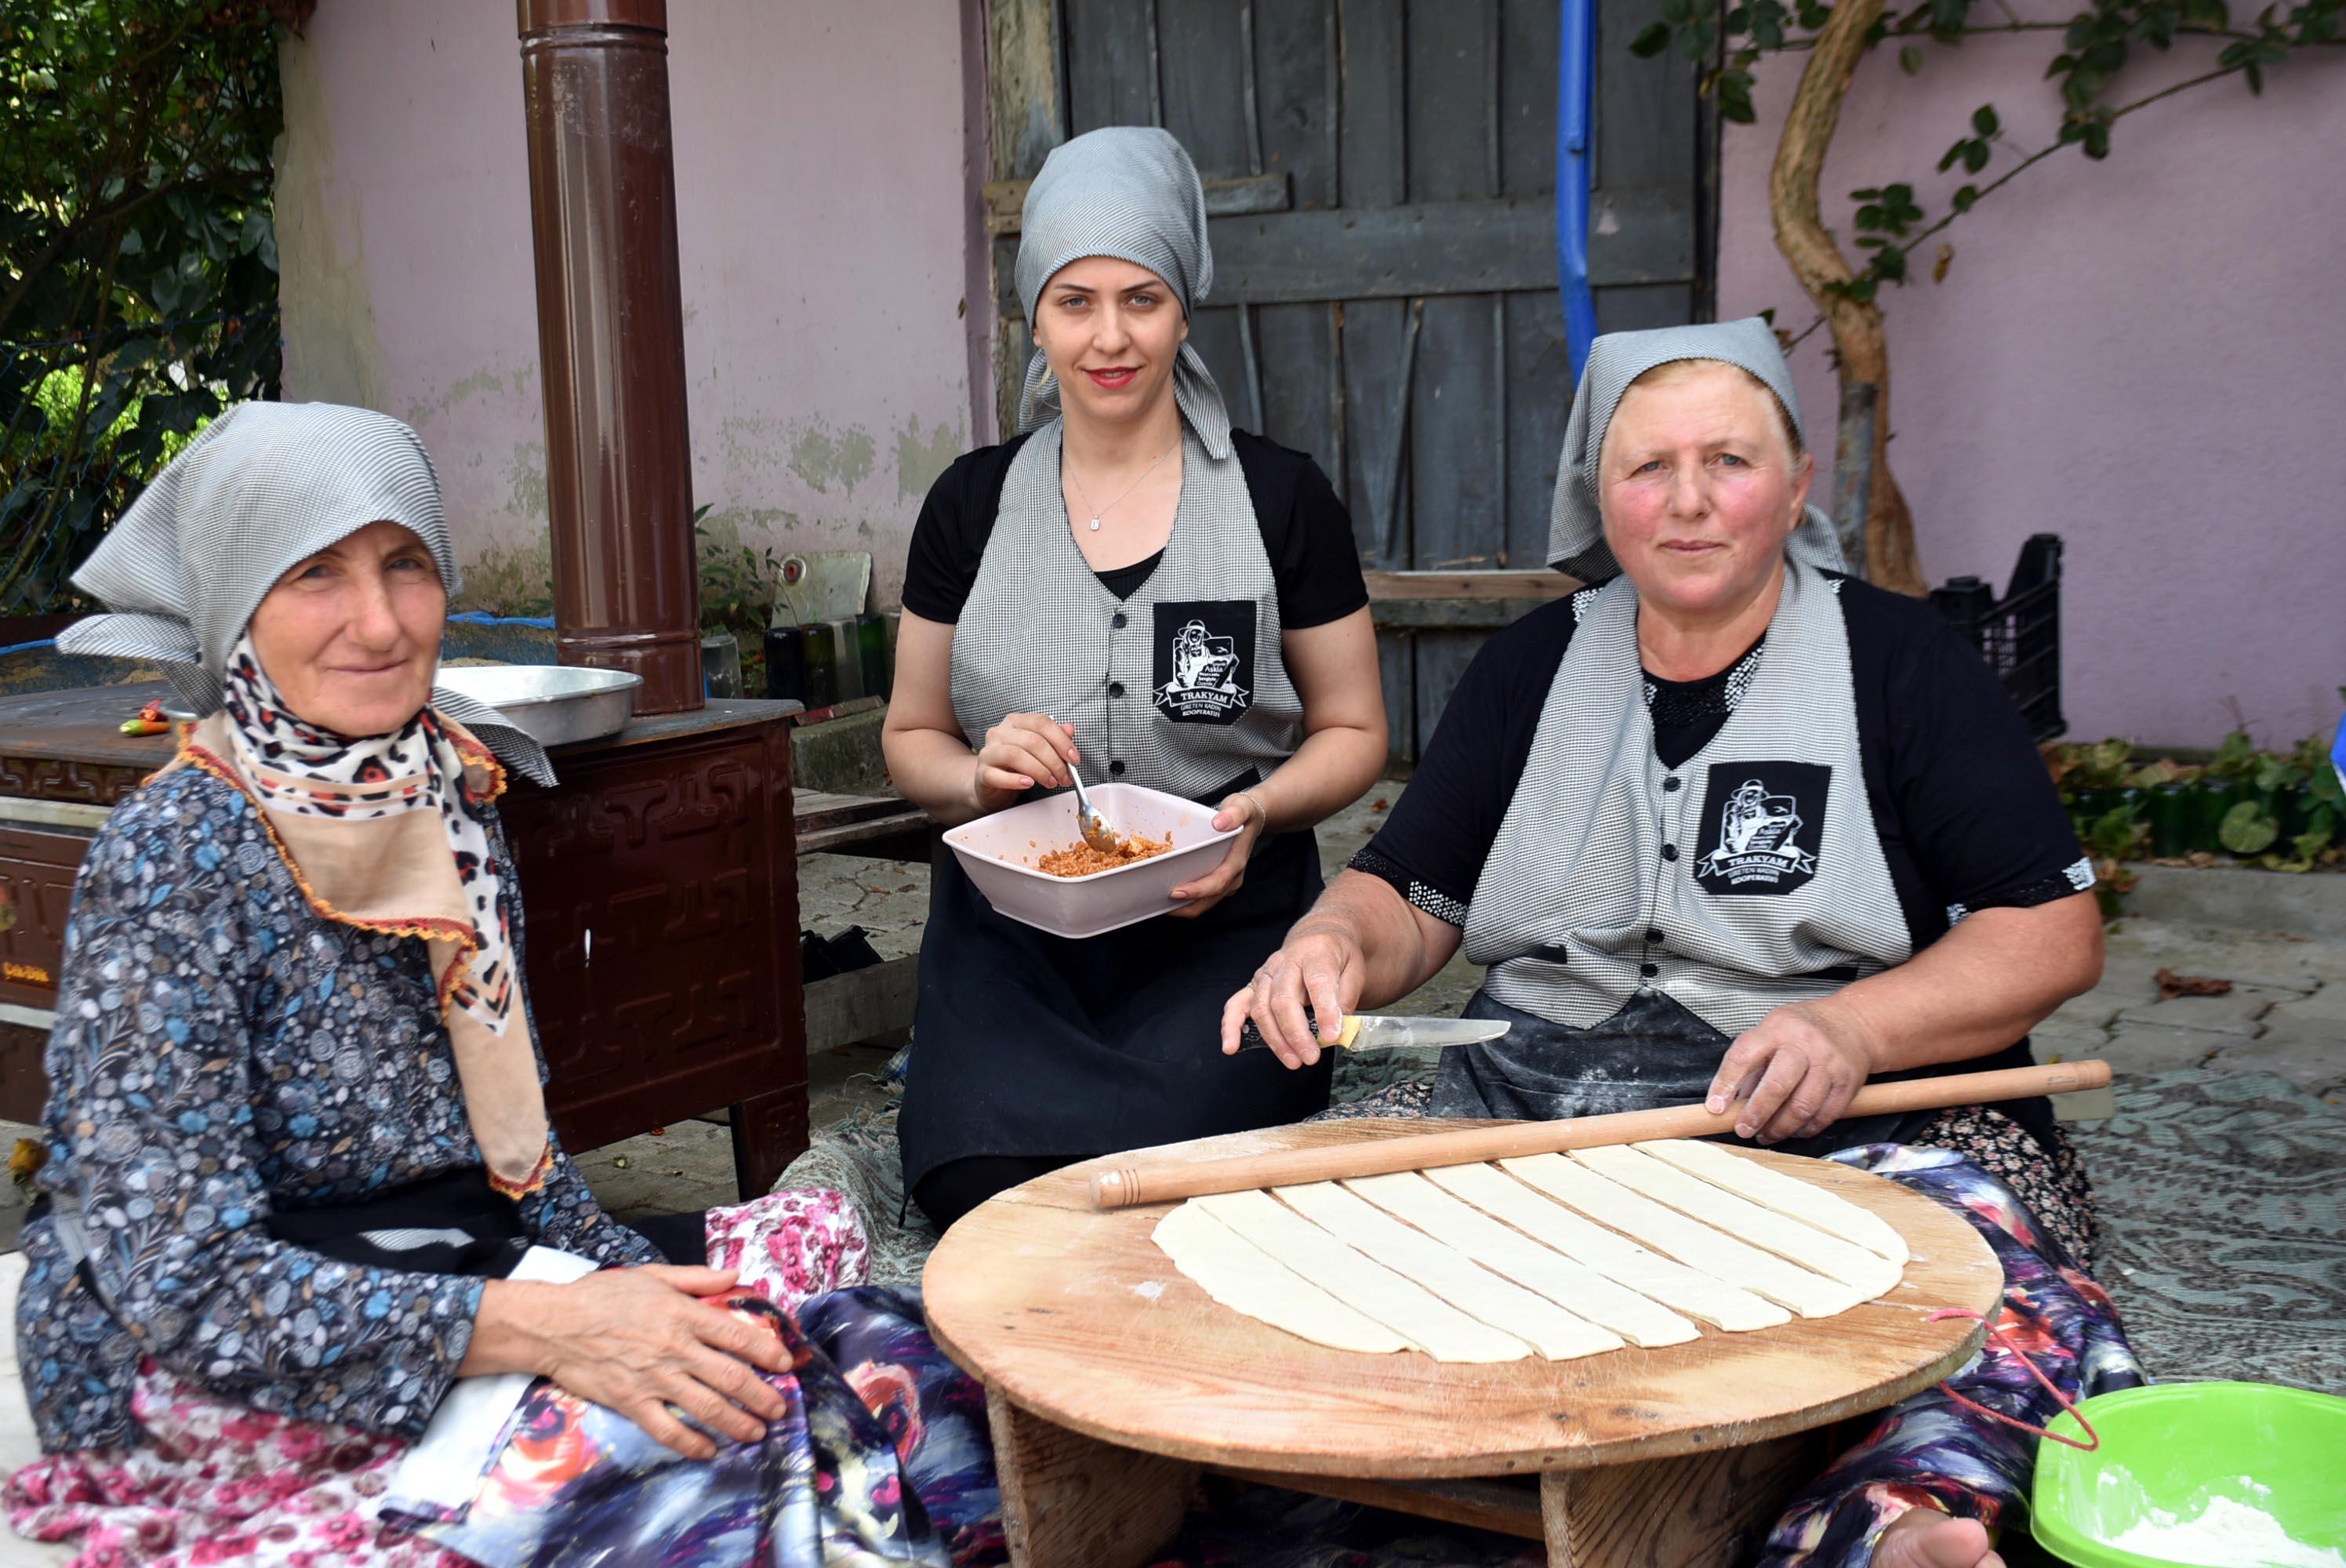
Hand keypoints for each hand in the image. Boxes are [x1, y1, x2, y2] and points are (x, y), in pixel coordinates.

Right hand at [533, 1266, 791, 1458]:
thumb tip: (735, 1275)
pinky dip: (692, 1444)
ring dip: (738, 1423)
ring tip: (757, 1432)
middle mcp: (675, 1349)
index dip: (767, 1351)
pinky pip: (668, 1430)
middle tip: (780, 1408)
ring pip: (707, 1407)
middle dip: (761, 1396)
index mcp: (684, 1315)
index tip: (785, 1364)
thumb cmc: (603, 1296)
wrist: (554, 1324)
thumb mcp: (653, 1275)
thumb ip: (697, 1278)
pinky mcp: (632, 1403)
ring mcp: (654, 1379)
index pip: (737, 1336)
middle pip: (730, 1377)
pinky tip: (710, 1450)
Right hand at [971, 713, 1079, 811]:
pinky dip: (1016, 780)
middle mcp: (999, 733)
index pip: (1041, 723)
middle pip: (1032, 740)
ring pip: (1015, 755)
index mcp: (1015, 722)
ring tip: (1051, 782)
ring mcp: (988, 752)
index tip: (1074, 759)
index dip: (1062, 740)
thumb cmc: (1015, 765)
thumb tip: (1069, 729)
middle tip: (1065, 777)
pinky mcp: (982, 773)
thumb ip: (1053, 738)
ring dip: (1039, 771)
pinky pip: (998, 775)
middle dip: (1054, 761)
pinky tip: (1029, 784)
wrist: (990, 783)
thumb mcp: (1037, 750)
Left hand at [1169, 791, 1266, 918]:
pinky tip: (1168, 893)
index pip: (1217, 883)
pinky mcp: (1220, 881)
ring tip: (1158, 902)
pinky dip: (1187, 899)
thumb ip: (1233, 813)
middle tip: (1157, 903)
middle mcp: (1232, 877)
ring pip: (1204, 903)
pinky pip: (1203, 897)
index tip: (1175, 893)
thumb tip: (1220, 823)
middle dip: (1184, 907)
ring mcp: (1227, 882)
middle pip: (1208, 901)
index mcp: (1236, 863)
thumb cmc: (1244, 812)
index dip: (1197, 891)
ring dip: (1183, 906)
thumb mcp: (1241, 806)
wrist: (1254, 818)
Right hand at [1219, 923, 1365, 1068]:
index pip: (1317, 982)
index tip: (1331, 1036)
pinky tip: (1231, 1047)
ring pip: (1262, 1009)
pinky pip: (1236, 1005)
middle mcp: (1286, 961)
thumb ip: (1346, 999)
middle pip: (1283, 999)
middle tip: (1311, 1057)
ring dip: (1275, 1039)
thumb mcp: (1355, 970)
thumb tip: (1338, 1030)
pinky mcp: (1254, 985)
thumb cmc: (1336, 957)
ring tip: (1293, 1061)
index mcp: (1315, 953)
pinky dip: (1231, 1027)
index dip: (1324, 1011)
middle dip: (1296, 1034)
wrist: (1317, 938)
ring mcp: (1266, 973)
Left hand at [1705, 997, 1879, 1143]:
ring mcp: (1829, 1064)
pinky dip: (1805, 1129)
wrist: (1852, 1023)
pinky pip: (1825, 1116)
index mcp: (1777, 1029)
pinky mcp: (1847, 1084)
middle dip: (1756, 1114)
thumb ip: (1752, 1064)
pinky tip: (1793, 1130)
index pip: (1743, 1056)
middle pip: (1777, 1085)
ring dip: (1780, 1128)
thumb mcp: (1771, 1031)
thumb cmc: (1804, 1029)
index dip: (1725, 1084)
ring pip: (1802, 1106)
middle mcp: (1804, 1045)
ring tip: (1766, 1135)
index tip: (1715, 1107)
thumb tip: (1730, 1103)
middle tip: (1743, 1130)